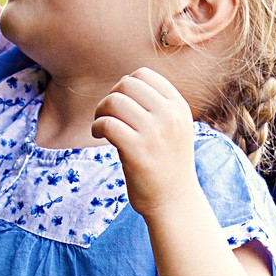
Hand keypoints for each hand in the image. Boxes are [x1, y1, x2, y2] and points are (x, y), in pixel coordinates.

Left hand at [91, 68, 199, 218]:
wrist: (174, 201)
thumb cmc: (167, 162)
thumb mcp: (174, 127)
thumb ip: (157, 104)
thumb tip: (125, 81)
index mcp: (178, 107)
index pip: (144, 74)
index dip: (125, 85)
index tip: (122, 105)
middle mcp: (169, 116)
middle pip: (126, 84)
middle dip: (111, 96)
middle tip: (108, 116)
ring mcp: (154, 133)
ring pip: (114, 101)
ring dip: (100, 112)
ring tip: (102, 127)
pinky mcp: (137, 152)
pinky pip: (107, 123)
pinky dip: (96, 127)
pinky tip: (99, 135)